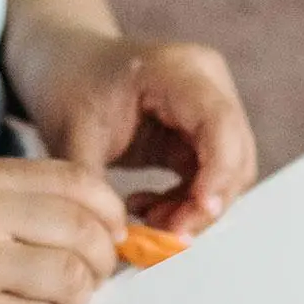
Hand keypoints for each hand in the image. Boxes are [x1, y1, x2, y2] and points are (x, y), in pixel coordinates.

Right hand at [0, 158, 128, 303]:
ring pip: (69, 281)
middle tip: (87, 277)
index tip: (112, 235)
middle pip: (86, 234)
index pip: (82, 184)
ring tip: (53, 299)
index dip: (111, 214)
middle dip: (100, 262)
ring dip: (74, 296)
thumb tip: (89, 224)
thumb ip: (15, 200)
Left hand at [26, 31, 257, 237]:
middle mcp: (207, 83)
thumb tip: (115, 238)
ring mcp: (210, 106)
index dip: (218, 174)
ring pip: (229, 174)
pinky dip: (186, 203)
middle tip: (163, 234)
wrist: (68, 65)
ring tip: (146, 218)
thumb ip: (93, 185)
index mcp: (178, 70)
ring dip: (194, 208)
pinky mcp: (203, 132)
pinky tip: (148, 206)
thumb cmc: (70, 85)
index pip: (218, 124)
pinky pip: (211, 178)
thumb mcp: (72, 135)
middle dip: (204, 204)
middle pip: (234, 155)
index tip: (200, 214)